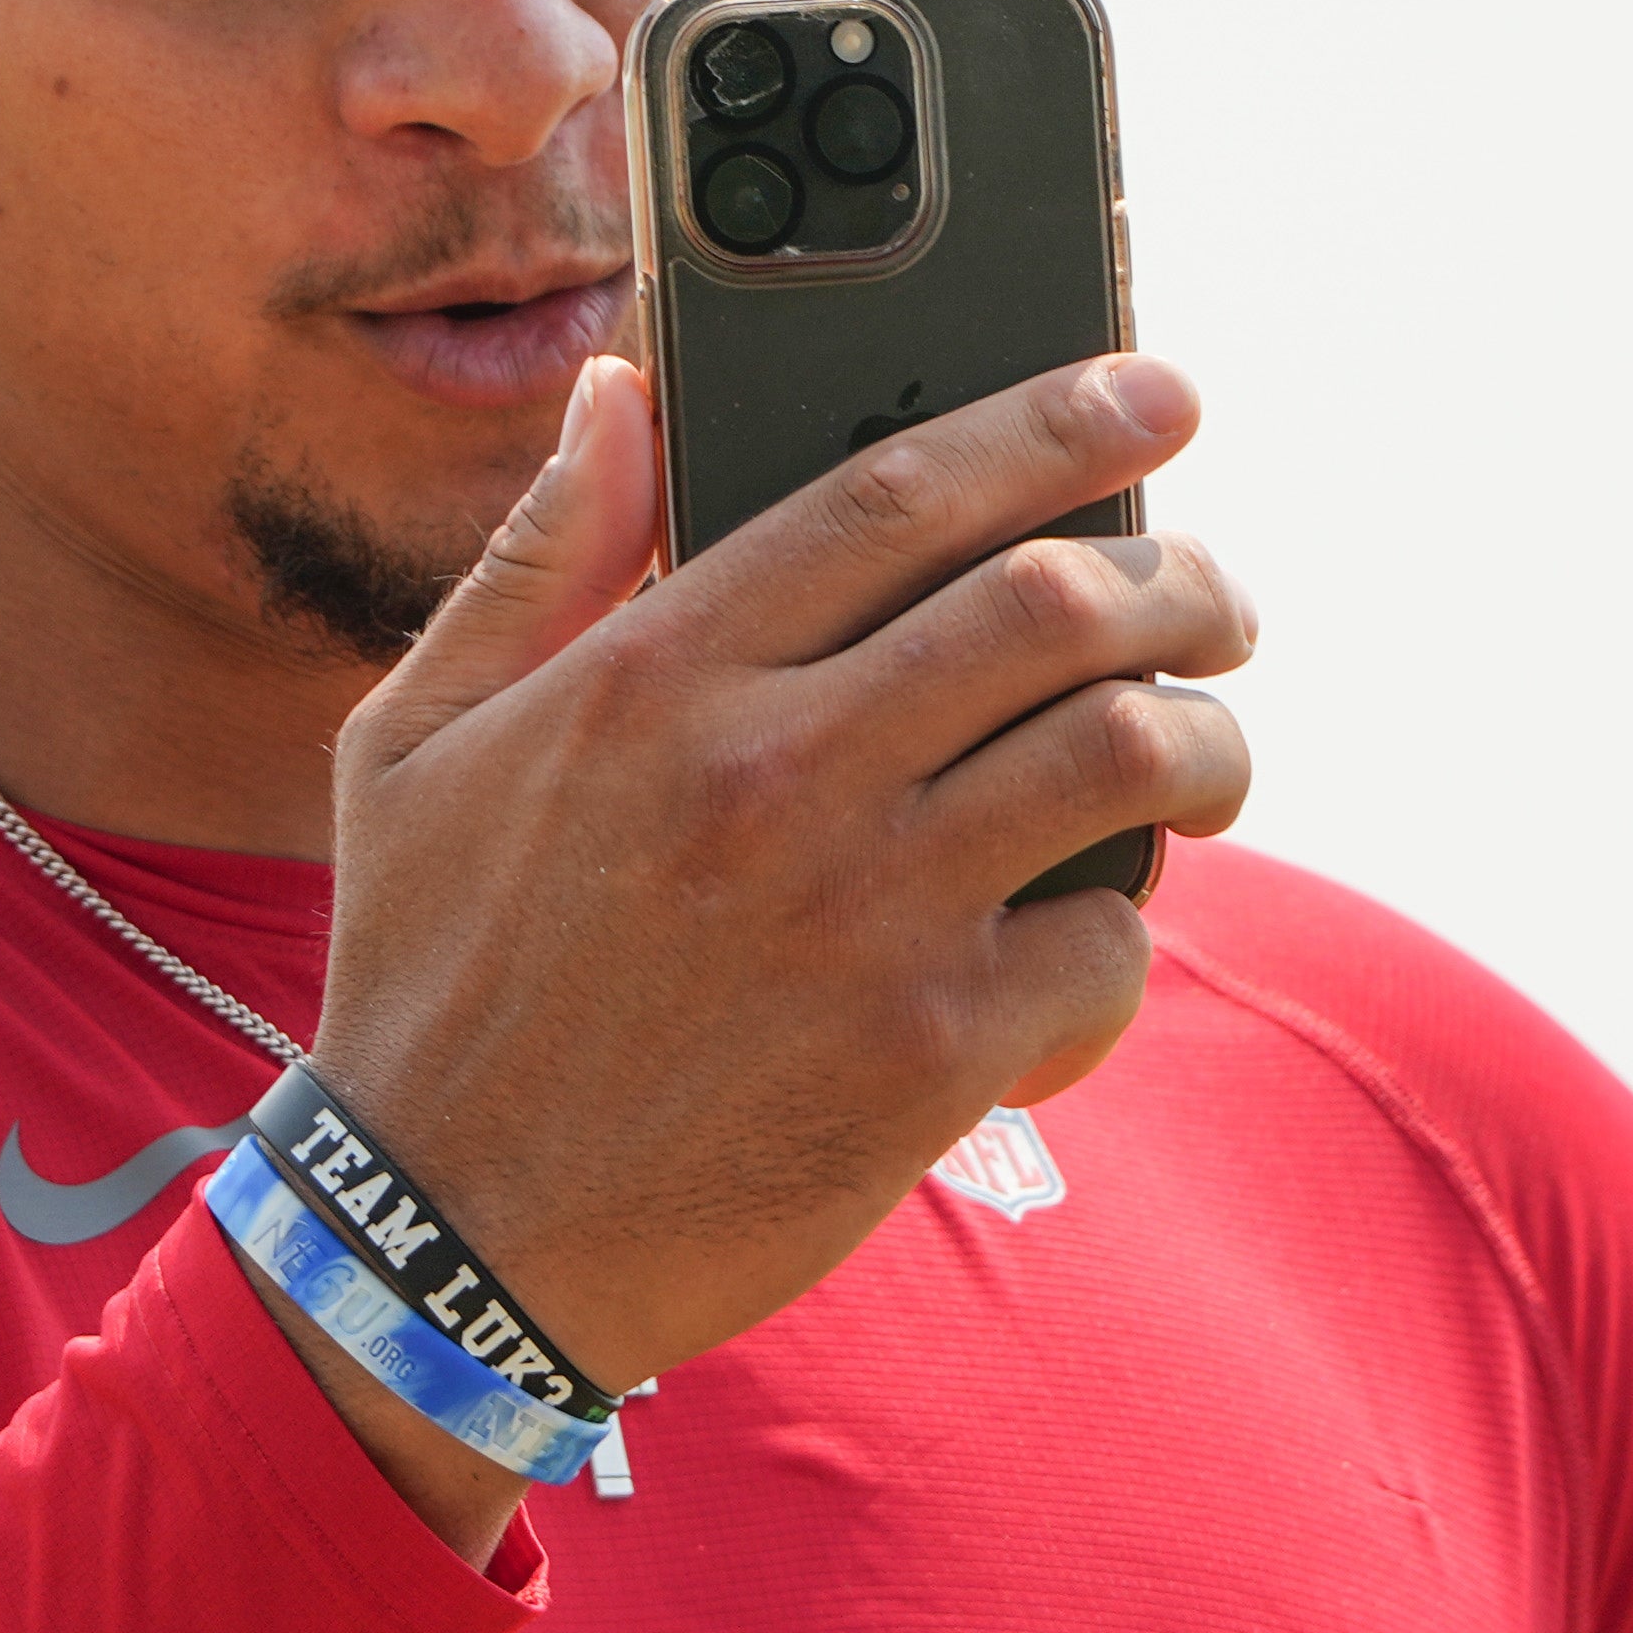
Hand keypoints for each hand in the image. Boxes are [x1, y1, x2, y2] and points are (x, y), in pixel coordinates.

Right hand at [287, 351, 1254, 1433]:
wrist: (444, 1243)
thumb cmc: (433, 979)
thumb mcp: (420, 738)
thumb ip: (542, 552)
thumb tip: (622, 388)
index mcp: (655, 673)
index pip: (902, 492)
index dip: (1058, 424)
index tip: (1153, 397)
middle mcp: (771, 772)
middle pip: (1056, 604)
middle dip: (1180, 580)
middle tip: (1213, 601)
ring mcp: (862, 915)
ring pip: (1121, 755)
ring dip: (1203, 740)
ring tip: (1201, 752)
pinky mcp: (927, 1059)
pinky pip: (1106, 947)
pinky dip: (1125, 936)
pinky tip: (1084, 947)